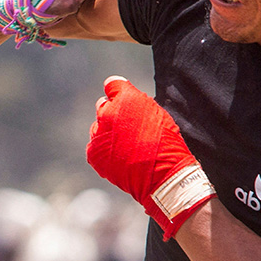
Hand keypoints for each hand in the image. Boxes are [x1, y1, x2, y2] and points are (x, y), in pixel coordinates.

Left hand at [86, 76, 215, 238]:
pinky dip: (104, 150)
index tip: (122, 98)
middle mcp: (108, 112)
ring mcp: (98, 133)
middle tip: (128, 128)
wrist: (163, 176)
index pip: (113, 84)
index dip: (119, 92)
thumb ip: (136, 101)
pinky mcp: (93, 152)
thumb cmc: (167, 144)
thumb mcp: (158, 113)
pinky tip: (120, 157)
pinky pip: (95, 146)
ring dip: (107, 132)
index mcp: (127, 98)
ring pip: (98, 127)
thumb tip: (120, 93)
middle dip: (113, 113)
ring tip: (127, 146)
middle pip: (103, 105)